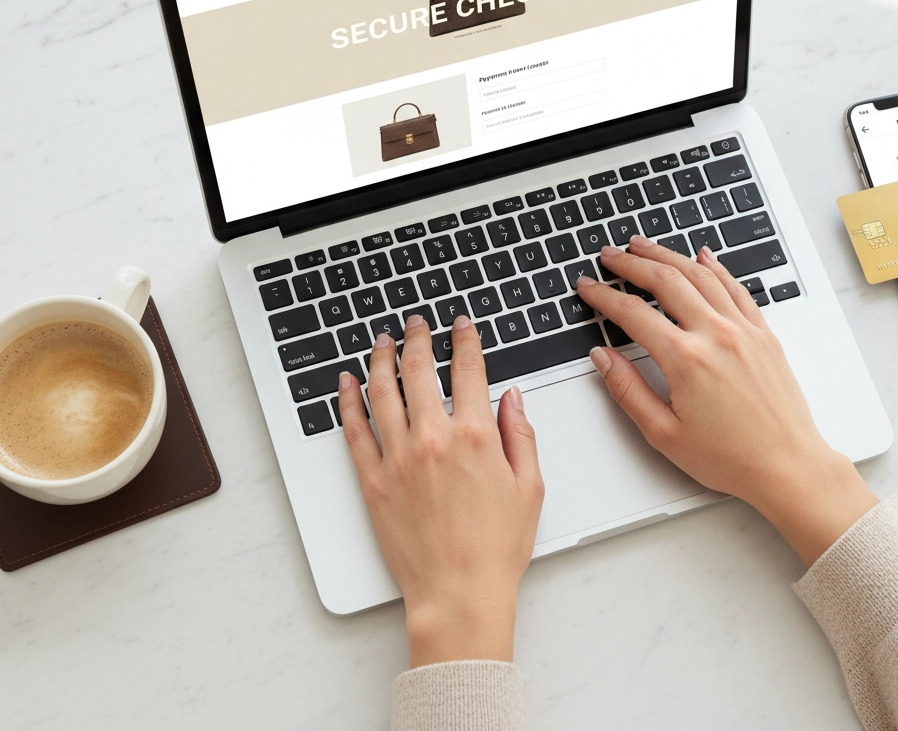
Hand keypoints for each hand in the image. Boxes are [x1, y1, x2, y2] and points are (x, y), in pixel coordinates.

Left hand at [337, 313, 543, 665]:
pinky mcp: (373, 481)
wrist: (458, 594)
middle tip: (416, 324)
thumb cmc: (495, 549)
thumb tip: (511, 398)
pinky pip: (355, 431)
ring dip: (381, 359)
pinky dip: (348, 402)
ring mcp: (398, 458)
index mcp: (474, 436)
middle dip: (418, 339)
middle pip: (419, 371)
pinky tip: (346, 384)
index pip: (468, 369)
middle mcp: (432, 439)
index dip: (464, 340)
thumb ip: (520, 434)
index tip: (461, 326)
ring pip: (382, 392)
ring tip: (382, 341)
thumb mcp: (529, 486)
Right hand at [576, 238, 876, 565]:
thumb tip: (602, 358)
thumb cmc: (731, 458)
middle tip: (610, 255)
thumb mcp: (664, 433)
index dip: (603, 296)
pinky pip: (735, 288)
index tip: (588, 287)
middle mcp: (715, 335)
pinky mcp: (764, 334)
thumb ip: (627, 390)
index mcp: (686, 359)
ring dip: (667, 255)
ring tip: (643, 246)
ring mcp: (743, 330)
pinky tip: (702, 257)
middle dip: (632, 263)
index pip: (632, 313)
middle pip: (665, 280)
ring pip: (700, 275)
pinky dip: (715, 268)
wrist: (789, 467)